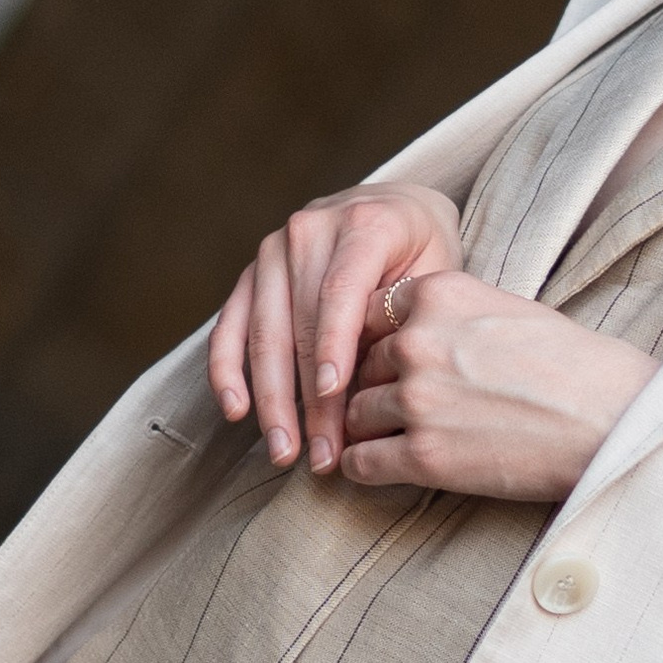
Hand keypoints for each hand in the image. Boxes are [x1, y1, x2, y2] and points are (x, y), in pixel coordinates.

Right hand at [208, 184, 462, 472]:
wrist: (395, 208)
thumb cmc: (424, 253)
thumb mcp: (435, 272)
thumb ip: (405, 315)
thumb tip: (379, 383)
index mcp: (364, 223)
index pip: (341, 291)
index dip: (333, 344)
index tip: (331, 394)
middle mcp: (310, 230)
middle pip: (300, 322)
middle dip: (307, 397)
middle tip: (319, 454)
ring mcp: (273, 250)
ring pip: (263, 333)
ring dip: (271, 398)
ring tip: (284, 451)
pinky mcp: (251, 274)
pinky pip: (229, 326)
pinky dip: (227, 370)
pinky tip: (236, 411)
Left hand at [340, 272, 654, 499]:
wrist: (613, 418)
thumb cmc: (574, 365)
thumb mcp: (505, 309)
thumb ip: (448, 316)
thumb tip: (407, 337)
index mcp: (439, 293)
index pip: (369, 313)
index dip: (381, 342)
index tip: (396, 364)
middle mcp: (417, 341)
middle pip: (361, 366)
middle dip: (378, 388)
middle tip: (407, 409)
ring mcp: (416, 399)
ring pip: (354, 415)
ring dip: (370, 430)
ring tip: (403, 439)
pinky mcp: (422, 456)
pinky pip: (361, 463)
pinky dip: (367, 469)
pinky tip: (391, 468)